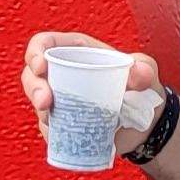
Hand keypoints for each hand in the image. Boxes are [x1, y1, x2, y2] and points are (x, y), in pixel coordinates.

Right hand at [22, 31, 165, 126]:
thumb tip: (137, 71)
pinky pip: (48, 128)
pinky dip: (51, 132)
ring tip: (54, 120)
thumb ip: (145, 68)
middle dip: (34, 88)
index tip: (41, 67)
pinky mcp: (63, 123)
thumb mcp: (147, 71)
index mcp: (78, 51)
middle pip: (32, 75)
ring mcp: (61, 100)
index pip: (45, 44)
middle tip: (45, 102)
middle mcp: (64, 74)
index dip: (35, 52)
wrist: (146, 125)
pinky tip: (61, 136)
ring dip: (41, 112)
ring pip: (37, 103)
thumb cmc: (143, 89)